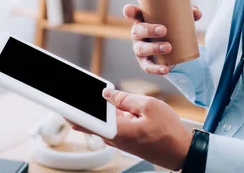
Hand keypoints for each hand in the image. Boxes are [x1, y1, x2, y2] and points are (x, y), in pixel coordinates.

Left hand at [68, 88, 192, 170]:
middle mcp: (115, 139)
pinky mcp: (126, 140)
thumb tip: (107, 94)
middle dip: (85, 107)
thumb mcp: (149, 106)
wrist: (181, 151)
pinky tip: (119, 105)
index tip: (62, 103)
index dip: (72, 112)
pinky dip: (112, 115)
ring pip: (104, 123)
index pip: (87, 122)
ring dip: (100, 110)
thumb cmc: (169, 131)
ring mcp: (120, 141)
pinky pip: (113, 126)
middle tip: (79, 92)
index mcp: (117, 131)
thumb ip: (125, 98)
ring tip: (103, 94)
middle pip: (92, 122)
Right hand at [124, 4, 201, 74]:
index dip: (130, 11)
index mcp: (143, 19)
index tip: (129, 10)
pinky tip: (165, 69)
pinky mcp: (145, 62)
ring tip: (168, 47)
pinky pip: (148, 67)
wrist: (171, 47)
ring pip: (142, 49)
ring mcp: (140, 48)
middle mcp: (138, 33)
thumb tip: (197, 13)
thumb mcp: (177, 19)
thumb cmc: (170, 27)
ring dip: (154, 48)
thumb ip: (187, 14)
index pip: (133, 14)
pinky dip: (156, 69)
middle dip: (149, 30)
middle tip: (163, 30)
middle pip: (137, 31)